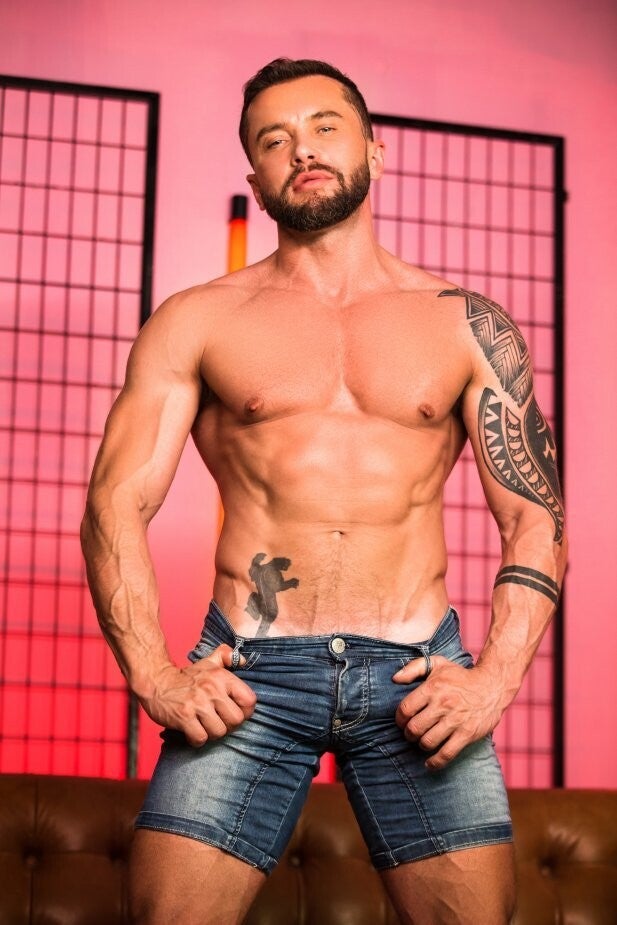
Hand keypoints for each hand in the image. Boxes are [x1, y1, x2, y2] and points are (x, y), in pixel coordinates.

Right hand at [140, 645, 256, 746]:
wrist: (156, 681)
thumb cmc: (186, 676)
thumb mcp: (208, 662)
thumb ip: (226, 656)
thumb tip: (242, 661)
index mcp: (222, 677)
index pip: (249, 700)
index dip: (246, 711)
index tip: (235, 712)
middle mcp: (212, 689)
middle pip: (236, 720)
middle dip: (228, 725)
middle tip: (218, 722)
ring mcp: (198, 703)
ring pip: (219, 731)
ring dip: (212, 734)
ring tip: (204, 727)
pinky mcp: (184, 717)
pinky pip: (200, 738)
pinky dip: (197, 739)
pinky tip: (192, 732)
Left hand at [393, 656, 503, 770]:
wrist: (492, 685)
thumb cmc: (461, 676)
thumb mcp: (438, 664)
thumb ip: (414, 668)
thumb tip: (395, 679)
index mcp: (432, 688)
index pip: (406, 709)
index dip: (400, 719)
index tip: (402, 722)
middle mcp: (442, 704)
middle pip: (414, 728)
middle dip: (409, 734)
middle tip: (411, 733)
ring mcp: (455, 720)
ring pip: (428, 742)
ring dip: (421, 745)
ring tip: (422, 741)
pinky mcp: (467, 734)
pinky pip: (446, 753)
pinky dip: (435, 762)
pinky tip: (429, 764)